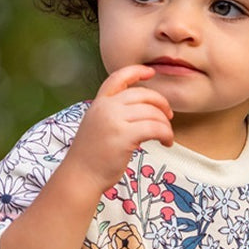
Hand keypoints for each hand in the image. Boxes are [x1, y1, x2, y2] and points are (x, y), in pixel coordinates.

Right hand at [67, 66, 173, 192]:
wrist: (80, 176)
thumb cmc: (91, 156)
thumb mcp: (97, 125)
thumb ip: (113, 113)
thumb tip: (142, 109)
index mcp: (99, 103)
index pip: (118, 77)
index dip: (137, 72)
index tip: (151, 73)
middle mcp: (106, 107)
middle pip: (143, 94)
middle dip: (161, 104)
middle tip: (168, 117)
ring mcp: (114, 121)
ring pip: (152, 112)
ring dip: (166, 124)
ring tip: (166, 136)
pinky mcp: (124, 136)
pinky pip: (155, 128)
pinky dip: (166, 134)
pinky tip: (166, 142)